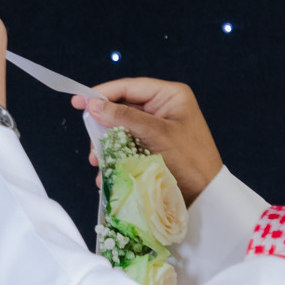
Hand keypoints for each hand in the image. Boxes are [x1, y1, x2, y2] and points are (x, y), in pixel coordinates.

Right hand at [77, 78, 222, 203]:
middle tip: (91, 144)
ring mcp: (157, 128)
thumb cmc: (189, 160)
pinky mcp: (152, 147)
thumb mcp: (156, 134)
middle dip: (103, 127)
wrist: (206, 196)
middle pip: (122, 108)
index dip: (102, 93)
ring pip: (121, 129)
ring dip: (107, 146)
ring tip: (98, 162)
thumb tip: (93, 105)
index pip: (129, 88)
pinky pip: (127, 146)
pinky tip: (107, 172)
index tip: (78, 101)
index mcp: (169, 96)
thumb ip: (124, 116)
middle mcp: (162, 108)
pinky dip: (115, 157)